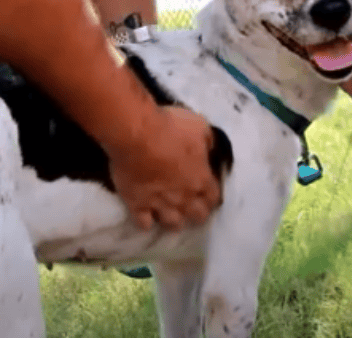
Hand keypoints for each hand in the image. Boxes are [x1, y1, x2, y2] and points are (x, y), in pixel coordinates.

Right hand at [108, 105, 223, 230]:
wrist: (137, 134)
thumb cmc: (171, 128)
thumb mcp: (199, 126)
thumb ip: (207, 141)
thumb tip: (210, 148)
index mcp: (201, 179)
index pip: (214, 197)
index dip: (212, 196)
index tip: (209, 193)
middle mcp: (184, 197)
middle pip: (197, 216)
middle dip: (198, 213)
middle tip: (193, 207)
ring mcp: (160, 204)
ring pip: (173, 224)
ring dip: (175, 221)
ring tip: (172, 216)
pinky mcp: (137, 205)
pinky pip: (143, 223)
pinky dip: (146, 222)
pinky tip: (147, 217)